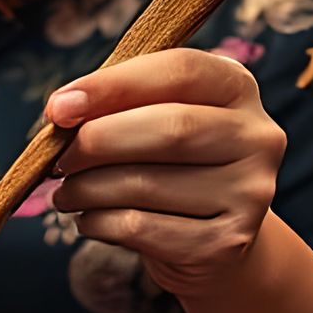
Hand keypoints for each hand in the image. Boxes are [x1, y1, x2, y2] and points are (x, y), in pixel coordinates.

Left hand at [47, 49, 285, 298]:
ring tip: (66, 193)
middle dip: (96, 143)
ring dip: (87, 189)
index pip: (180, 70)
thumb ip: (115, 103)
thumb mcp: (151, 117)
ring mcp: (250, 193)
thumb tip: (61, 110)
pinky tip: (88, 220)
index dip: (112, 85)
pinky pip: (143, 227)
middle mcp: (257, 136)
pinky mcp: (229, 242)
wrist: (210, 239)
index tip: (58, 109)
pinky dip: (99, 223)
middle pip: (170, 128)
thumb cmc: (167, 163)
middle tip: (56, 160)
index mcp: (236, 86)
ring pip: (148, 183)